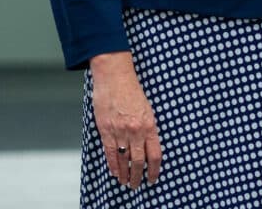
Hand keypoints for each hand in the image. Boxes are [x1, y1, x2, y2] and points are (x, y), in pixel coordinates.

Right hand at [91, 52, 161, 189]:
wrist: (114, 76)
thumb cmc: (131, 90)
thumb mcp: (147, 109)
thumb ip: (148, 128)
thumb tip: (147, 146)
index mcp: (149, 125)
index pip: (155, 155)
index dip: (155, 170)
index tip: (153, 178)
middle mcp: (136, 131)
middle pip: (139, 161)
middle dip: (138, 176)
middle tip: (137, 185)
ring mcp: (120, 131)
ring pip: (124, 160)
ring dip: (125, 174)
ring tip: (126, 182)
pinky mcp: (106, 129)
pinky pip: (110, 152)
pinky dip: (113, 165)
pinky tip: (115, 172)